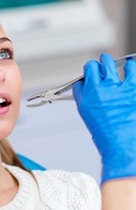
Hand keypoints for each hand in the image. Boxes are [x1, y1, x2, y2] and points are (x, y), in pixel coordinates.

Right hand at [73, 53, 135, 183]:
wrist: (125, 147)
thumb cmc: (109, 138)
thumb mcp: (91, 119)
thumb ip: (89, 103)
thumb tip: (92, 94)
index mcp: (86, 100)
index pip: (80, 81)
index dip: (85, 78)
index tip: (88, 78)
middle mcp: (98, 91)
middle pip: (93, 67)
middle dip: (96, 65)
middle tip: (100, 64)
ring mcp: (116, 88)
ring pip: (109, 63)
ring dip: (110, 62)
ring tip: (114, 63)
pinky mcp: (132, 88)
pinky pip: (131, 70)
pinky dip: (130, 67)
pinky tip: (130, 67)